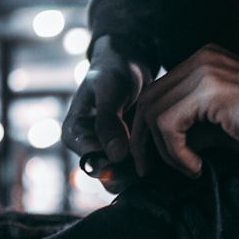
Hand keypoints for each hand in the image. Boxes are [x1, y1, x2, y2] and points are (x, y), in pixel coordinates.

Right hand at [61, 36, 148, 192]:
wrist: (128, 63)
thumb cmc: (114, 71)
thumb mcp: (109, 91)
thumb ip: (108, 122)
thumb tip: (115, 157)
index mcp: (74, 135)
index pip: (94, 165)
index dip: (119, 164)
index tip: (141, 152)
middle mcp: (87, 148)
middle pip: (109, 175)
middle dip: (134, 169)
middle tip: (156, 153)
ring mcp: (107, 151)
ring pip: (125, 174)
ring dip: (144, 166)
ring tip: (161, 148)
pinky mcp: (125, 151)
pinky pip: (137, 166)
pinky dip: (151, 160)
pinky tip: (164, 148)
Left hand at [132, 45, 238, 177]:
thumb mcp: (222, 130)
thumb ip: (193, 131)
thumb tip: (161, 151)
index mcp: (205, 62)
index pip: (158, 93)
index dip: (147, 129)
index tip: (152, 160)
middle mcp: (201, 59)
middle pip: (148, 99)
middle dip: (142, 140)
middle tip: (147, 170)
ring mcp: (204, 71)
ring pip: (153, 113)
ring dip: (162, 151)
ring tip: (187, 168)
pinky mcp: (208, 91)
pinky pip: (168, 125)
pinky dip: (175, 153)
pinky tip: (196, 166)